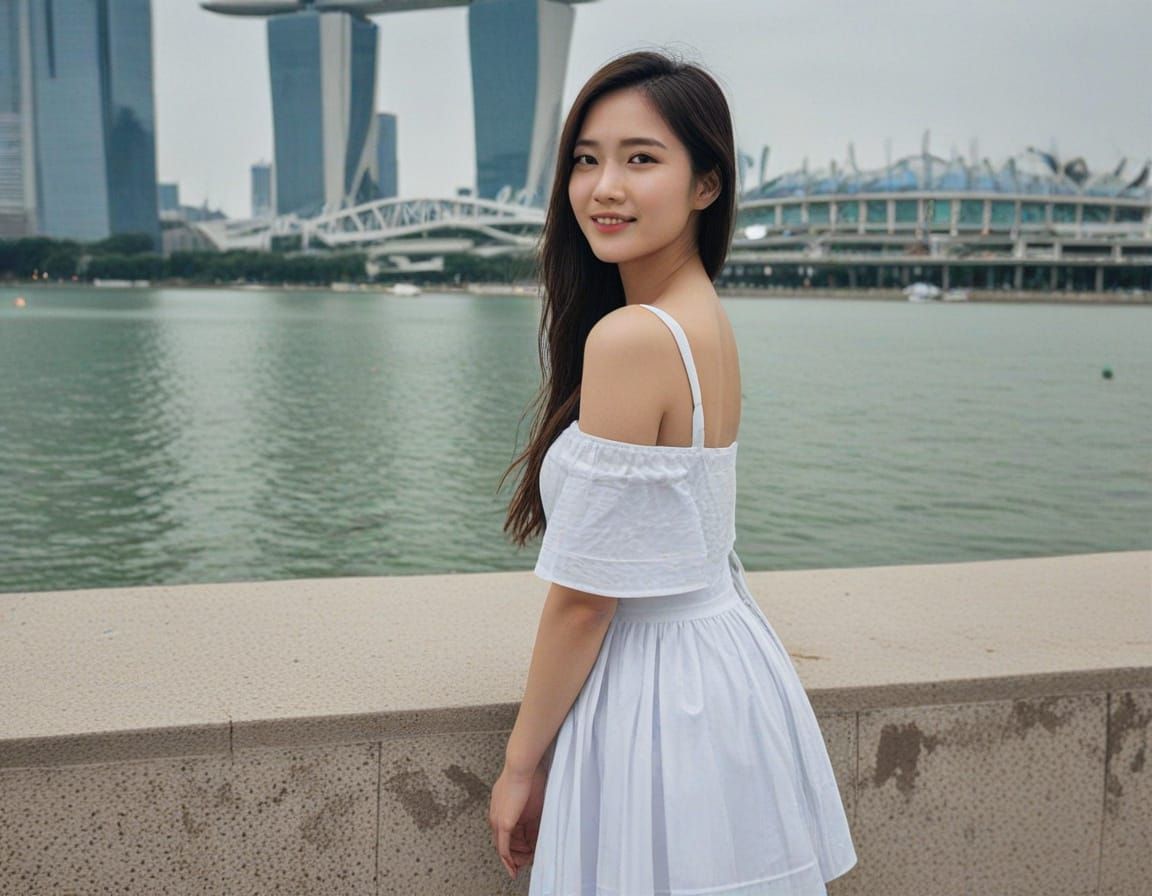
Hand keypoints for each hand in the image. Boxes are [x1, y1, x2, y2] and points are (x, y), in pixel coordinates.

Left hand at [489, 761, 548, 879]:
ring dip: (514, 859)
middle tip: (525, 862)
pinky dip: (508, 860)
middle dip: (515, 855)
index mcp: (500, 809)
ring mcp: (497, 821)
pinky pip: (503, 848)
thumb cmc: (528, 778)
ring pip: (503, 848)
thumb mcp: (531, 801)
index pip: (506, 833)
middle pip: (503, 843)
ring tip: (524, 865)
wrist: (521, 768)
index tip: (526, 851)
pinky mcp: (502, 824)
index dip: (516, 845)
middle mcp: (495, 816)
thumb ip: (531, 818)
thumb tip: (535, 833)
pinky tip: (514, 867)